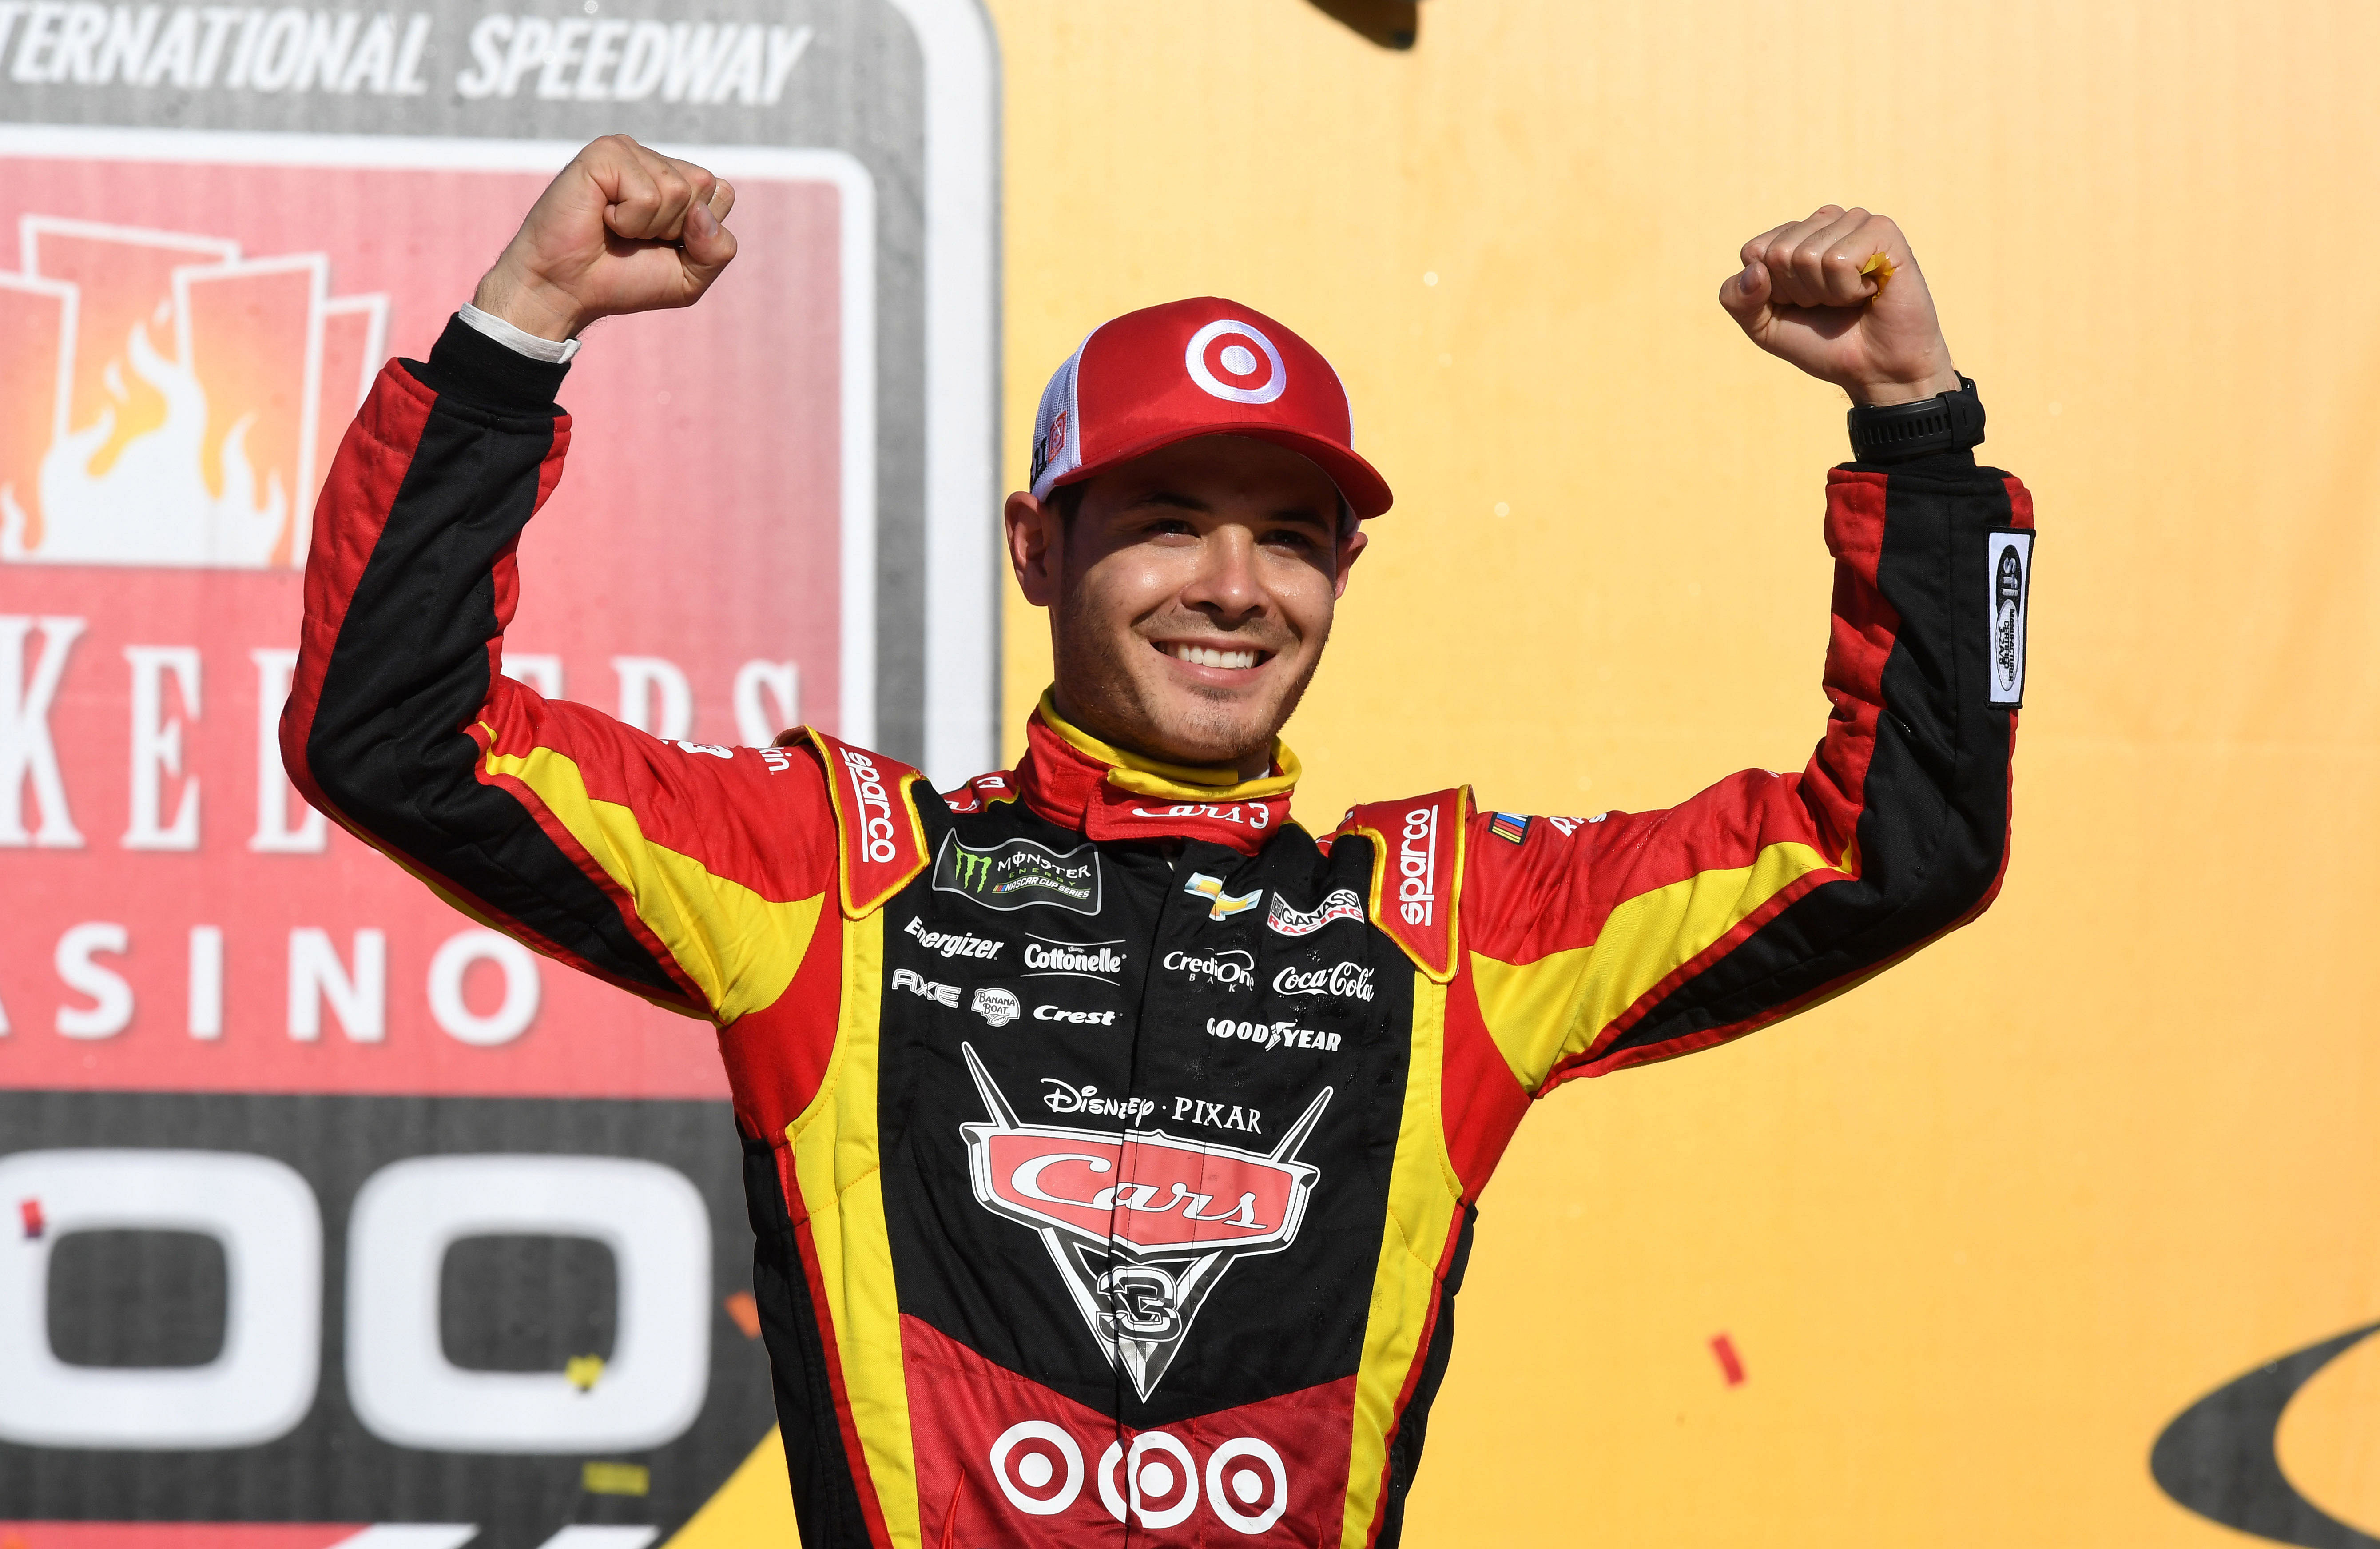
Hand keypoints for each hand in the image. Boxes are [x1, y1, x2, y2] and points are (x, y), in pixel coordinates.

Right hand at [472, 134, 737, 341]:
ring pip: (678, 191)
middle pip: (705, 188)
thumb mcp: (689, 278)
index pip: (722, 194)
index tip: (660, 244)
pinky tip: (602, 217)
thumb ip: (719, 250)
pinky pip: (646, 193)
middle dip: (676, 228)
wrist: (566, 290)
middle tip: (634, 237)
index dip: (698, 233)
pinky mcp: (604, 152)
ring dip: (649, 226)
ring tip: (615, 228)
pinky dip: (628, 219)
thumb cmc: (622, 280)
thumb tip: (703, 212)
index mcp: (677, 181)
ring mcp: (628, 152)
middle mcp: (654, 161)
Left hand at [1718, 206, 1957, 405]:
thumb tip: (1754, 269)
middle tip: (1830, 304)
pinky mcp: (1884, 232)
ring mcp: (1856, 222)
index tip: (1801, 304)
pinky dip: (1847, 290)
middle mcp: (1825, 221)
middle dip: (1799, 292)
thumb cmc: (1822, 343)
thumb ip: (1737, 298)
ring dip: (1825, 293)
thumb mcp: (1763, 326)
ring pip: (1807, 256)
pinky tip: (1870, 291)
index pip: (1754, 252)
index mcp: (1796, 234)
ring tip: (1852, 298)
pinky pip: (1838, 261)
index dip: (1771, 291)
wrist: (1874, 369)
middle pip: (1778, 253)